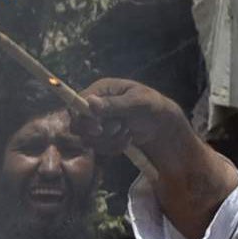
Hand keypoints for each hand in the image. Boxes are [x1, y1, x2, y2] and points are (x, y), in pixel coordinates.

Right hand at [73, 77, 194, 159]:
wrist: (160, 123)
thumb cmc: (151, 105)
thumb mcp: (136, 102)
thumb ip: (113, 104)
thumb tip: (91, 102)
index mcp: (100, 90)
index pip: (77, 105)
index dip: (83, 119)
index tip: (98, 129)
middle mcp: (94, 105)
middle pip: (78, 126)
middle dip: (100, 132)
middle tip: (120, 127)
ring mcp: (97, 122)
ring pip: (89, 140)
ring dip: (110, 140)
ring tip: (128, 131)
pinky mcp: (101, 137)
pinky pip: (99, 148)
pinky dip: (114, 147)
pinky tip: (127, 139)